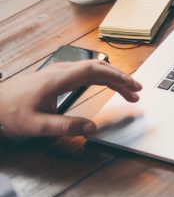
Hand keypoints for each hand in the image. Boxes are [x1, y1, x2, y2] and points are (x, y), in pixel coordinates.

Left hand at [0, 60, 141, 136]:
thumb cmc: (11, 113)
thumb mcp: (37, 126)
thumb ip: (66, 127)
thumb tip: (92, 129)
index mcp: (58, 80)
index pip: (94, 71)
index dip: (117, 77)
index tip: (132, 86)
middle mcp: (61, 71)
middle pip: (98, 67)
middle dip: (121, 77)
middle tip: (138, 91)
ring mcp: (59, 72)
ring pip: (94, 69)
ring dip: (114, 78)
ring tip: (129, 92)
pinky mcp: (58, 76)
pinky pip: (86, 73)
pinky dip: (103, 79)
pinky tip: (109, 86)